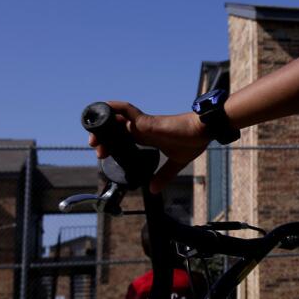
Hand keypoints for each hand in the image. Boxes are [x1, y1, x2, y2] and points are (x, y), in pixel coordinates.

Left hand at [88, 101, 209, 193]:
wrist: (204, 130)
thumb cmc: (193, 140)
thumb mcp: (176, 163)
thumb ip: (164, 175)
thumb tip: (153, 190)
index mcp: (147, 137)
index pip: (122, 138)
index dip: (110, 145)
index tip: (104, 155)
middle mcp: (142, 128)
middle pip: (115, 128)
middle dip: (102, 137)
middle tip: (96, 149)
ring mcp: (144, 123)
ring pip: (116, 119)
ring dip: (103, 125)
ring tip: (94, 137)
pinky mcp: (148, 121)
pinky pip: (127, 110)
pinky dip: (114, 108)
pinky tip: (104, 109)